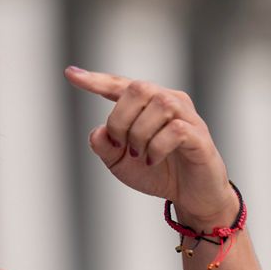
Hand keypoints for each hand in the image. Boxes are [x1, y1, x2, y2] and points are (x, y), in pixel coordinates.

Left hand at [65, 66, 236, 227]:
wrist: (190, 196)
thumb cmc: (157, 172)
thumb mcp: (119, 163)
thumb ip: (104, 145)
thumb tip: (98, 131)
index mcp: (146, 105)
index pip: (118, 85)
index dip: (95, 80)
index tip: (71, 73)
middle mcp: (168, 102)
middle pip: (138, 88)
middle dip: (121, 119)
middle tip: (122, 146)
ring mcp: (187, 116)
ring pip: (159, 105)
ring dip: (140, 135)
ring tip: (139, 156)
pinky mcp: (199, 135)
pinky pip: (176, 129)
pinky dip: (156, 147)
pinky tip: (152, 160)